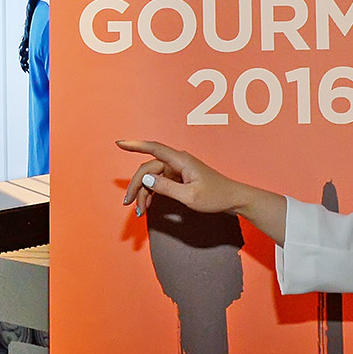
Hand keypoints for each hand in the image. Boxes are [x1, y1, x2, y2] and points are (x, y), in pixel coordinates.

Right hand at [115, 140, 288, 240]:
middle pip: (148, 169)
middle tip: (128, 203)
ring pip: (152, 178)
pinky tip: (147, 205)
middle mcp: (177, 162)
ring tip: (139, 210)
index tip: (119, 143)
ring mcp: (178, 170)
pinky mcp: (179, 178)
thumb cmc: (215, 197)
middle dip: (136, 186)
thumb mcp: (190, 196)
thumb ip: (166, 188)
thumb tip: (146, 179)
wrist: (233, 199)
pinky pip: (159, 183)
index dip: (135, 145)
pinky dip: (152, 193)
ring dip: (143, 192)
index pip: (153, 148)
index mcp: (180, 161)